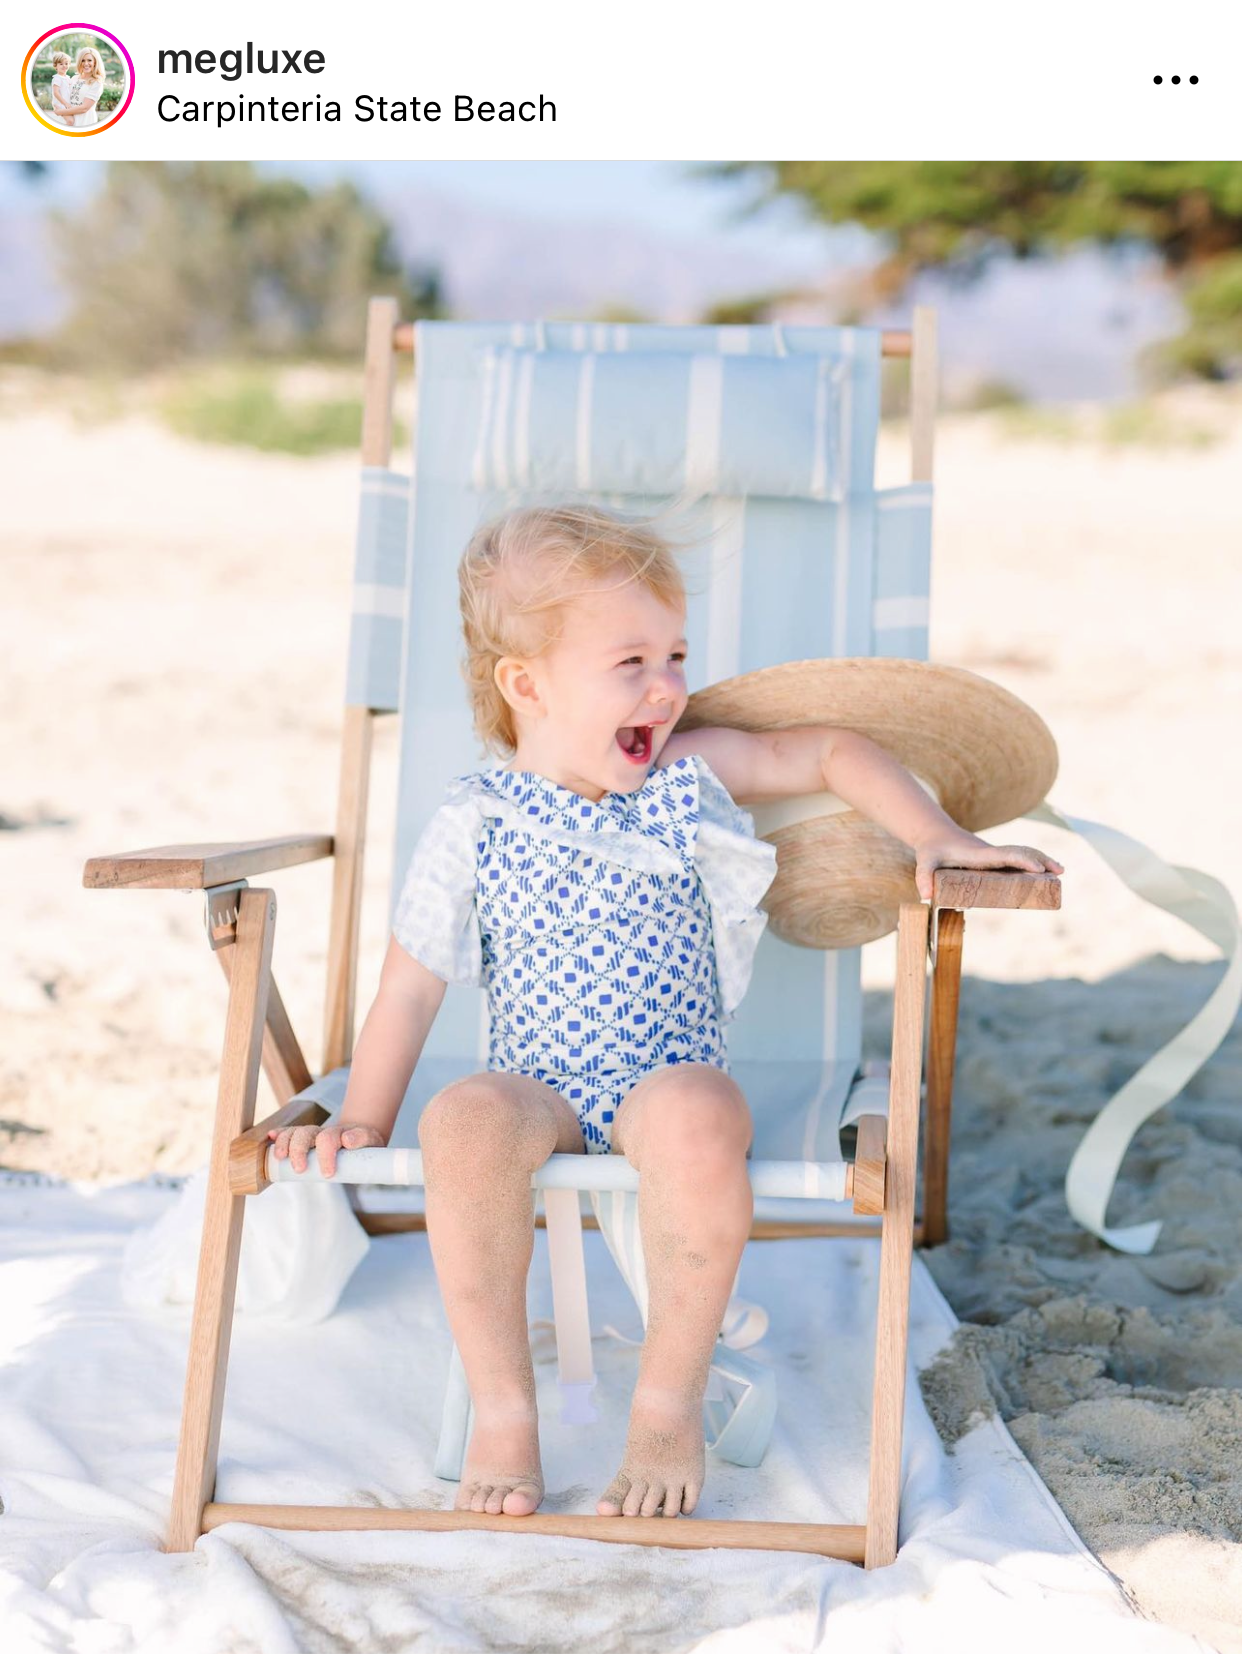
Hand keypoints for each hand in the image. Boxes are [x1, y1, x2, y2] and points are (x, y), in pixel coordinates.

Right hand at [266, 1121, 386, 1177]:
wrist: (361, 1136)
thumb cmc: (366, 1143)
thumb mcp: (372, 1141)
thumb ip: (362, 1139)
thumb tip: (347, 1140)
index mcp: (339, 1133)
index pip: (327, 1139)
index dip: (325, 1155)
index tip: (327, 1174)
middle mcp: (322, 1132)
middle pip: (305, 1133)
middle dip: (299, 1150)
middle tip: (299, 1169)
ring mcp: (312, 1134)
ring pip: (294, 1132)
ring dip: (284, 1142)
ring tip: (279, 1157)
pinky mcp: (304, 1139)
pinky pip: (289, 1133)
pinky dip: (279, 1134)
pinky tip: (270, 1136)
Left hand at [913, 831, 1063, 902]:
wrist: (936, 834)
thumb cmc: (931, 849)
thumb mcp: (924, 861)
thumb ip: (923, 876)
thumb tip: (925, 896)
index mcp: (979, 854)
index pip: (1005, 855)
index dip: (1022, 860)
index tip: (1038, 868)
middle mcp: (990, 853)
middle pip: (1020, 852)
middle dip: (1040, 860)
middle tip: (1059, 871)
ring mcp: (994, 855)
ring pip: (1022, 854)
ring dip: (1042, 859)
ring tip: (1061, 871)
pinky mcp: (994, 859)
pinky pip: (1018, 858)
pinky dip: (1033, 862)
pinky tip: (1045, 872)